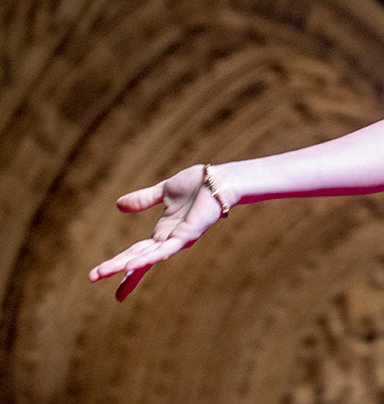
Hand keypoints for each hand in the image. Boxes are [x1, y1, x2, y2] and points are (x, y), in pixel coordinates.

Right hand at [88, 164, 225, 300]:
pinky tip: (131, 266)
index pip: (138, 252)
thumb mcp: (163, 191)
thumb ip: (143, 200)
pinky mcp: (187, 235)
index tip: (103, 277)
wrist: (219, 178)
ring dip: (123, 266)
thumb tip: (118, 205)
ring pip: (146, 257)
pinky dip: (148, 258)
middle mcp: (168, 239)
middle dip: (115, 268)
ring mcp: (177, 239)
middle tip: (92, 278)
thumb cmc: (198, 183)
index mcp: (163, 231)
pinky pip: (165, 250)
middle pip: (137, 258)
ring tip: (101, 273)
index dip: (121, 265)